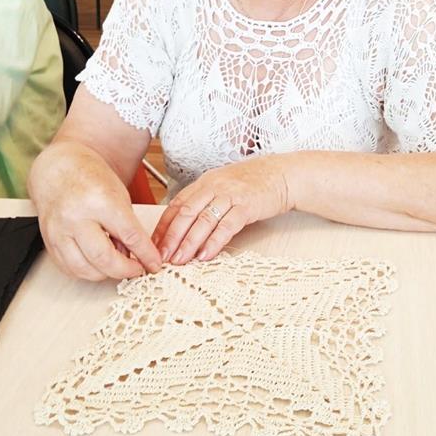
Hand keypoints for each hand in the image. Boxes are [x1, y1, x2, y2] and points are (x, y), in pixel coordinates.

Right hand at [38, 183, 163, 280]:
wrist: (60, 170)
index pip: (129, 235)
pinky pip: (69, 269)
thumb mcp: (120, 196)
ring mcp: (59, 231)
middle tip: (137, 269)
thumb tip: (136, 257)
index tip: (154, 264)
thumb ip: (128, 227)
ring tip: (116, 264)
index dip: (145, 254)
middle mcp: (76, 217)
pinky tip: (97, 263)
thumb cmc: (91, 178)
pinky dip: (87, 271)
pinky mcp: (49, 242)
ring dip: (106, 274)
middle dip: (125, 271)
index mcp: (100, 200)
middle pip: (103, 258)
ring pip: (84, 269)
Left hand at [151, 155, 290, 264]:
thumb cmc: (251, 184)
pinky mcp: (247, 205)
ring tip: (179, 260)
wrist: (282, 175)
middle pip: (186, 213)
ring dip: (189, 243)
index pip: (177, 205)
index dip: (164, 226)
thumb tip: (183, 227)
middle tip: (161, 257)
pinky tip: (205, 255)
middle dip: (171, 237)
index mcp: (204, 182)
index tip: (153, 245)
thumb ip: (204, 201)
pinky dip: (214, 242)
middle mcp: (214, 186)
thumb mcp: (222, 186)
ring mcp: (230, 195)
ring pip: (203, 220)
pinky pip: (227, 226)